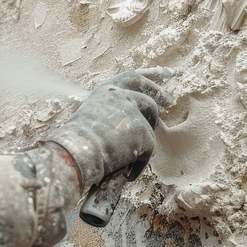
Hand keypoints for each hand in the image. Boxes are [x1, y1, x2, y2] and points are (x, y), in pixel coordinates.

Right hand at [47, 69, 171, 193]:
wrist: (77, 152)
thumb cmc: (76, 142)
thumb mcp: (91, 118)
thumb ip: (109, 114)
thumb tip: (125, 123)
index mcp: (106, 92)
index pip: (133, 78)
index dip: (150, 76)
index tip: (165, 73)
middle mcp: (122, 97)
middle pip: (148, 97)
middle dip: (161, 96)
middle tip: (170, 100)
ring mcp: (134, 114)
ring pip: (151, 123)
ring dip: (145, 136)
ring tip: (133, 150)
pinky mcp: (144, 133)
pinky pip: (148, 150)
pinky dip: (139, 162)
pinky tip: (129, 173)